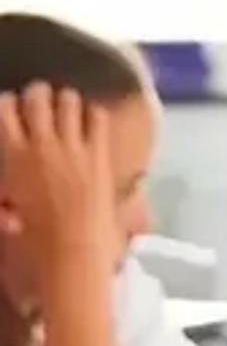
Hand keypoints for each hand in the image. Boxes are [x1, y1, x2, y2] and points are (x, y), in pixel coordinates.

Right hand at [0, 85, 119, 278]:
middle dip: (39, 95)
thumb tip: (9, 186)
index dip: (9, 103)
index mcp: (11, 154)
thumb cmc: (33, 235)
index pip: (3, 106)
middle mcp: (39, 143)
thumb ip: (4, 184)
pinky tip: (92, 123)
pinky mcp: (99, 154)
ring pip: (68, 99)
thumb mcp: (8, 203)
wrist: (71, 250)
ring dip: (66, 102)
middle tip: (43, 104)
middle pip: (36, 95)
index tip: (15, 109)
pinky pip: (97, 117)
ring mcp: (72, 146)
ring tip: (68, 111)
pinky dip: (93, 114)